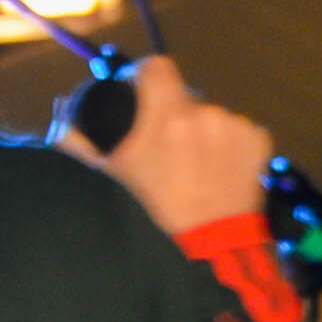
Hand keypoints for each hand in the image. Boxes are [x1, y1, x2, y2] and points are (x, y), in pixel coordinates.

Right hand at [56, 53, 270, 236]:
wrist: (211, 254)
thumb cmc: (153, 220)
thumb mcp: (111, 182)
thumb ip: (81, 147)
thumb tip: (62, 125)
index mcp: (168, 117)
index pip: (156, 67)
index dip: (146, 80)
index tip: (143, 100)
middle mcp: (205, 113)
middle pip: (184, 98)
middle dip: (174, 118)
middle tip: (168, 156)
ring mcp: (236, 126)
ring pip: (211, 117)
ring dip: (203, 135)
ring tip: (196, 173)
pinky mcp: (259, 140)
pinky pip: (238, 131)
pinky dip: (229, 148)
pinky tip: (221, 176)